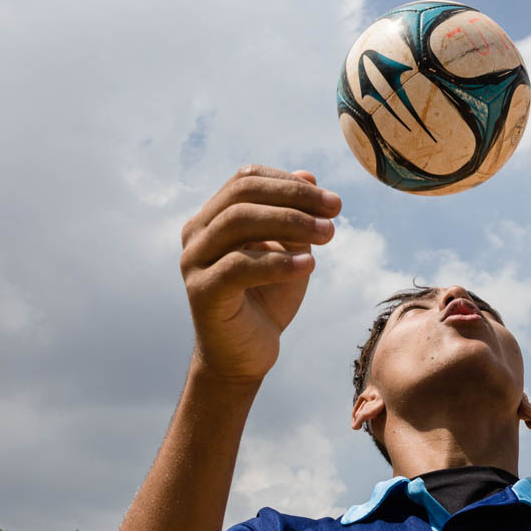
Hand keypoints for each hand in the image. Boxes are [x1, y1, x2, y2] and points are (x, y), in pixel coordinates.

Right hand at [179, 165, 340, 384]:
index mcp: (213, 217)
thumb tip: (308, 174)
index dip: (289, 182)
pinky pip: (238, 266)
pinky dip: (278, 261)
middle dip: (294, 197)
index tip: (331, 200)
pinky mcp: (201, 292)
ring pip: (238, 222)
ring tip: (329, 234)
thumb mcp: (288, 251)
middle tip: (335, 210)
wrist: (244, 356)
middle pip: (243, 195)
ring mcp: (194, 262)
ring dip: (291, 222)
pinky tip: (310, 265)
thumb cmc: (266, 299)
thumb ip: (293, 215)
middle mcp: (197, 234)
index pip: (246, 179)